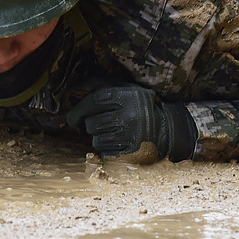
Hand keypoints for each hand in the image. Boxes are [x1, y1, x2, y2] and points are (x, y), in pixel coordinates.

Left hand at [66, 85, 196, 163]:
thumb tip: (73, 91)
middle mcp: (131, 116)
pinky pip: (106, 153)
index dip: (78, 110)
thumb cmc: (138, 106)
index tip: (72, 118)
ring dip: (98, 137)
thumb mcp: (124, 88)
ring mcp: (132, 136)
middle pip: (92, 123)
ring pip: (97, 140)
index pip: (94, 101)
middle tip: (95, 123)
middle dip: (89, 125)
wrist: (166, 129)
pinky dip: (106, 149)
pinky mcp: (133, 154)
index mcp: (128, 96)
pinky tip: (117, 142)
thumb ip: (99, 84)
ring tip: (111, 132)